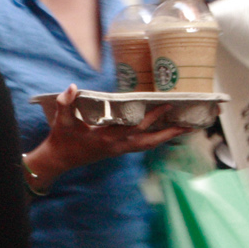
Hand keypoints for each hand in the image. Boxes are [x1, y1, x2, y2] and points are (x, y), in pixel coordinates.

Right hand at [27, 85, 191, 180]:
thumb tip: (72, 87)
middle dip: (169, 133)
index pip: (134, 128)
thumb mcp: (62, 120)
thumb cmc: (62, 138)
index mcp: (106, 138)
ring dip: (165, 137)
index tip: (166, 105)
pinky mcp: (118, 151)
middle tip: (188, 126)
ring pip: (147, 146)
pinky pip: (141, 145)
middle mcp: (116, 146)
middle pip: (148, 141)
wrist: (59, 160)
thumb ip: (65, 103)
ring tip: (184, 129)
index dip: (151, 118)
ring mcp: (118, 150)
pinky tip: (164, 133)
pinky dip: (155, 139)